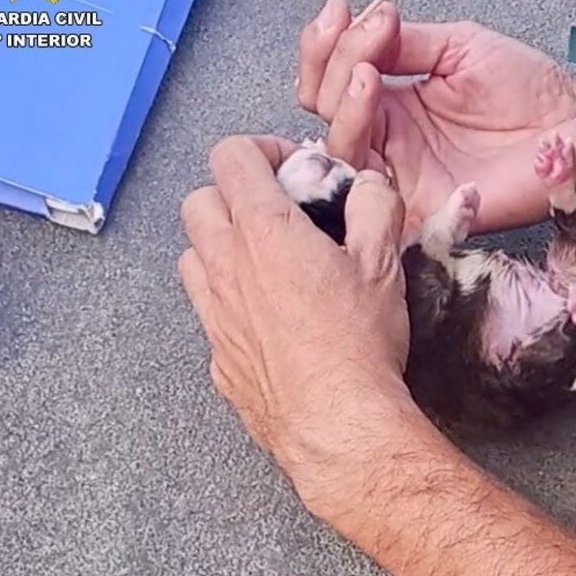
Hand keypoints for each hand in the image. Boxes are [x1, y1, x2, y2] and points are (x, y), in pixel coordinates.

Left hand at [178, 132, 419, 514]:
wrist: (337, 425)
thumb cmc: (358, 342)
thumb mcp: (383, 262)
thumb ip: (375, 206)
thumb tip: (368, 185)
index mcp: (264, 231)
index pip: (231, 157)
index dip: (262, 150)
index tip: (294, 169)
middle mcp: (225, 266)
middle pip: (199, 201)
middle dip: (234, 194)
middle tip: (278, 211)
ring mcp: (214, 314)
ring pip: (192, 255)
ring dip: (221, 245)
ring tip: (267, 262)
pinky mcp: (218, 356)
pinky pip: (208, 310)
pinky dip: (229, 299)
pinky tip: (271, 318)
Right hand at [296, 0, 575, 236]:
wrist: (575, 129)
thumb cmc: (529, 89)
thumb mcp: (459, 47)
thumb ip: (405, 43)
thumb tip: (359, 26)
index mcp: (392, 100)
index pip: (332, 77)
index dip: (325, 44)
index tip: (342, 10)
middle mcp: (388, 138)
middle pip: (322, 111)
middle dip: (330, 67)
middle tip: (363, 40)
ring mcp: (400, 175)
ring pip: (338, 148)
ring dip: (342, 103)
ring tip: (368, 73)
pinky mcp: (419, 209)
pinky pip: (370, 197)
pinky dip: (360, 151)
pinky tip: (373, 107)